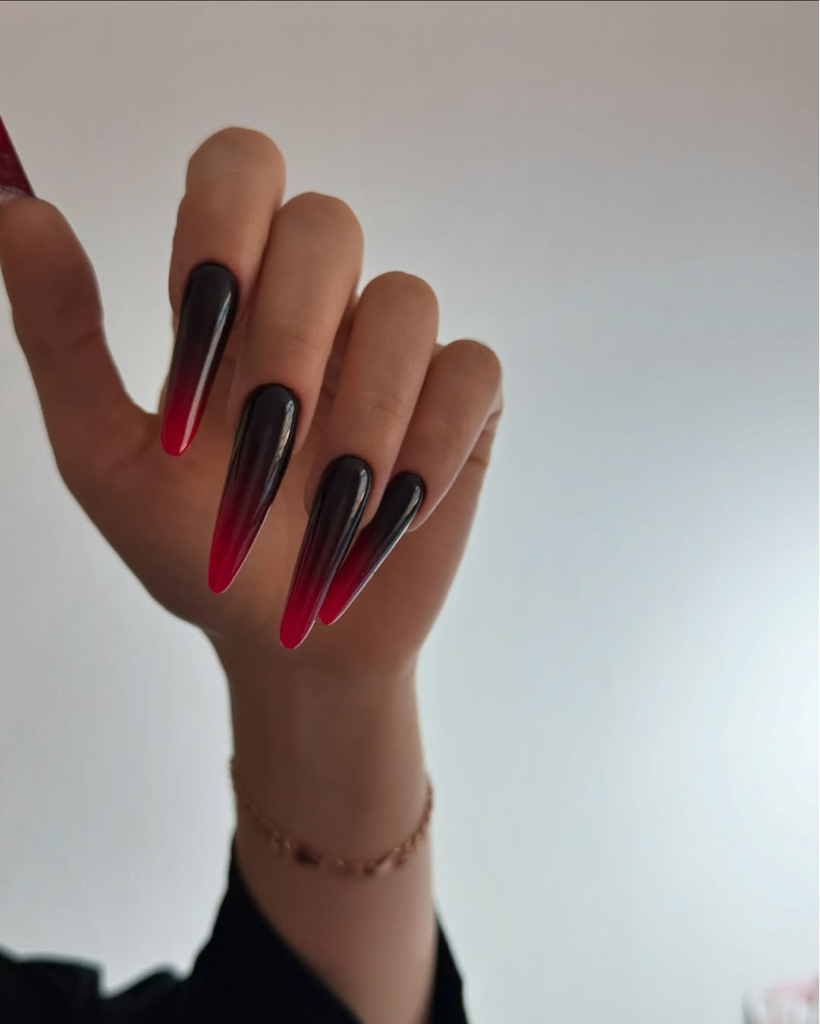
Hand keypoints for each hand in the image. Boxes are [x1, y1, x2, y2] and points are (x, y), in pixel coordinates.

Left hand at [0, 127, 502, 683]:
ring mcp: (396, 351)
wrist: (289, 640)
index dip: (225, 217)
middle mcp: (319, 307)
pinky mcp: (463, 400)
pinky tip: (391, 515)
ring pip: (406, 301)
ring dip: (364, 415)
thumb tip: (23, 212)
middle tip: (265, 435)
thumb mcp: (108, 460)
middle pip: (328, 225)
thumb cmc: (200, 552)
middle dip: (291, 335)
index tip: (199, 311)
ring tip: (330, 508)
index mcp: (232, 299)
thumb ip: (64, 338)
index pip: (241, 168)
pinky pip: (472, 370)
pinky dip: (429, 450)